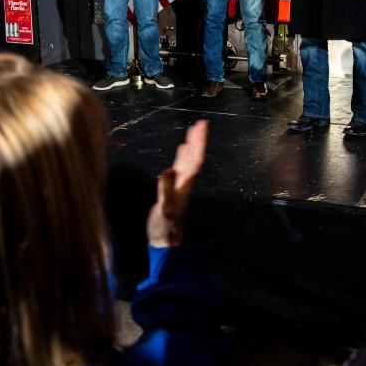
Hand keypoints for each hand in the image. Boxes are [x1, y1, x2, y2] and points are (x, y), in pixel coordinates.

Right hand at [147, 120, 208, 247]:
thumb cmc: (164, 227)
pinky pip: (181, 167)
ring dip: (192, 145)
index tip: (201, 128)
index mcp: (185, 185)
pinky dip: (182, 156)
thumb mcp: (164, 209)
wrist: (166, 242)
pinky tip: (181, 150)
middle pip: (195, 157)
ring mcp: (181, 186)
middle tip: (201, 123)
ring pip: (189, 161)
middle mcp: (186, 183)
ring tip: (193, 130)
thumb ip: (166, 191)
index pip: (195, 160)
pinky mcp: (174, 189)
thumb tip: (168, 170)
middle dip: (198, 140)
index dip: (198, 143)